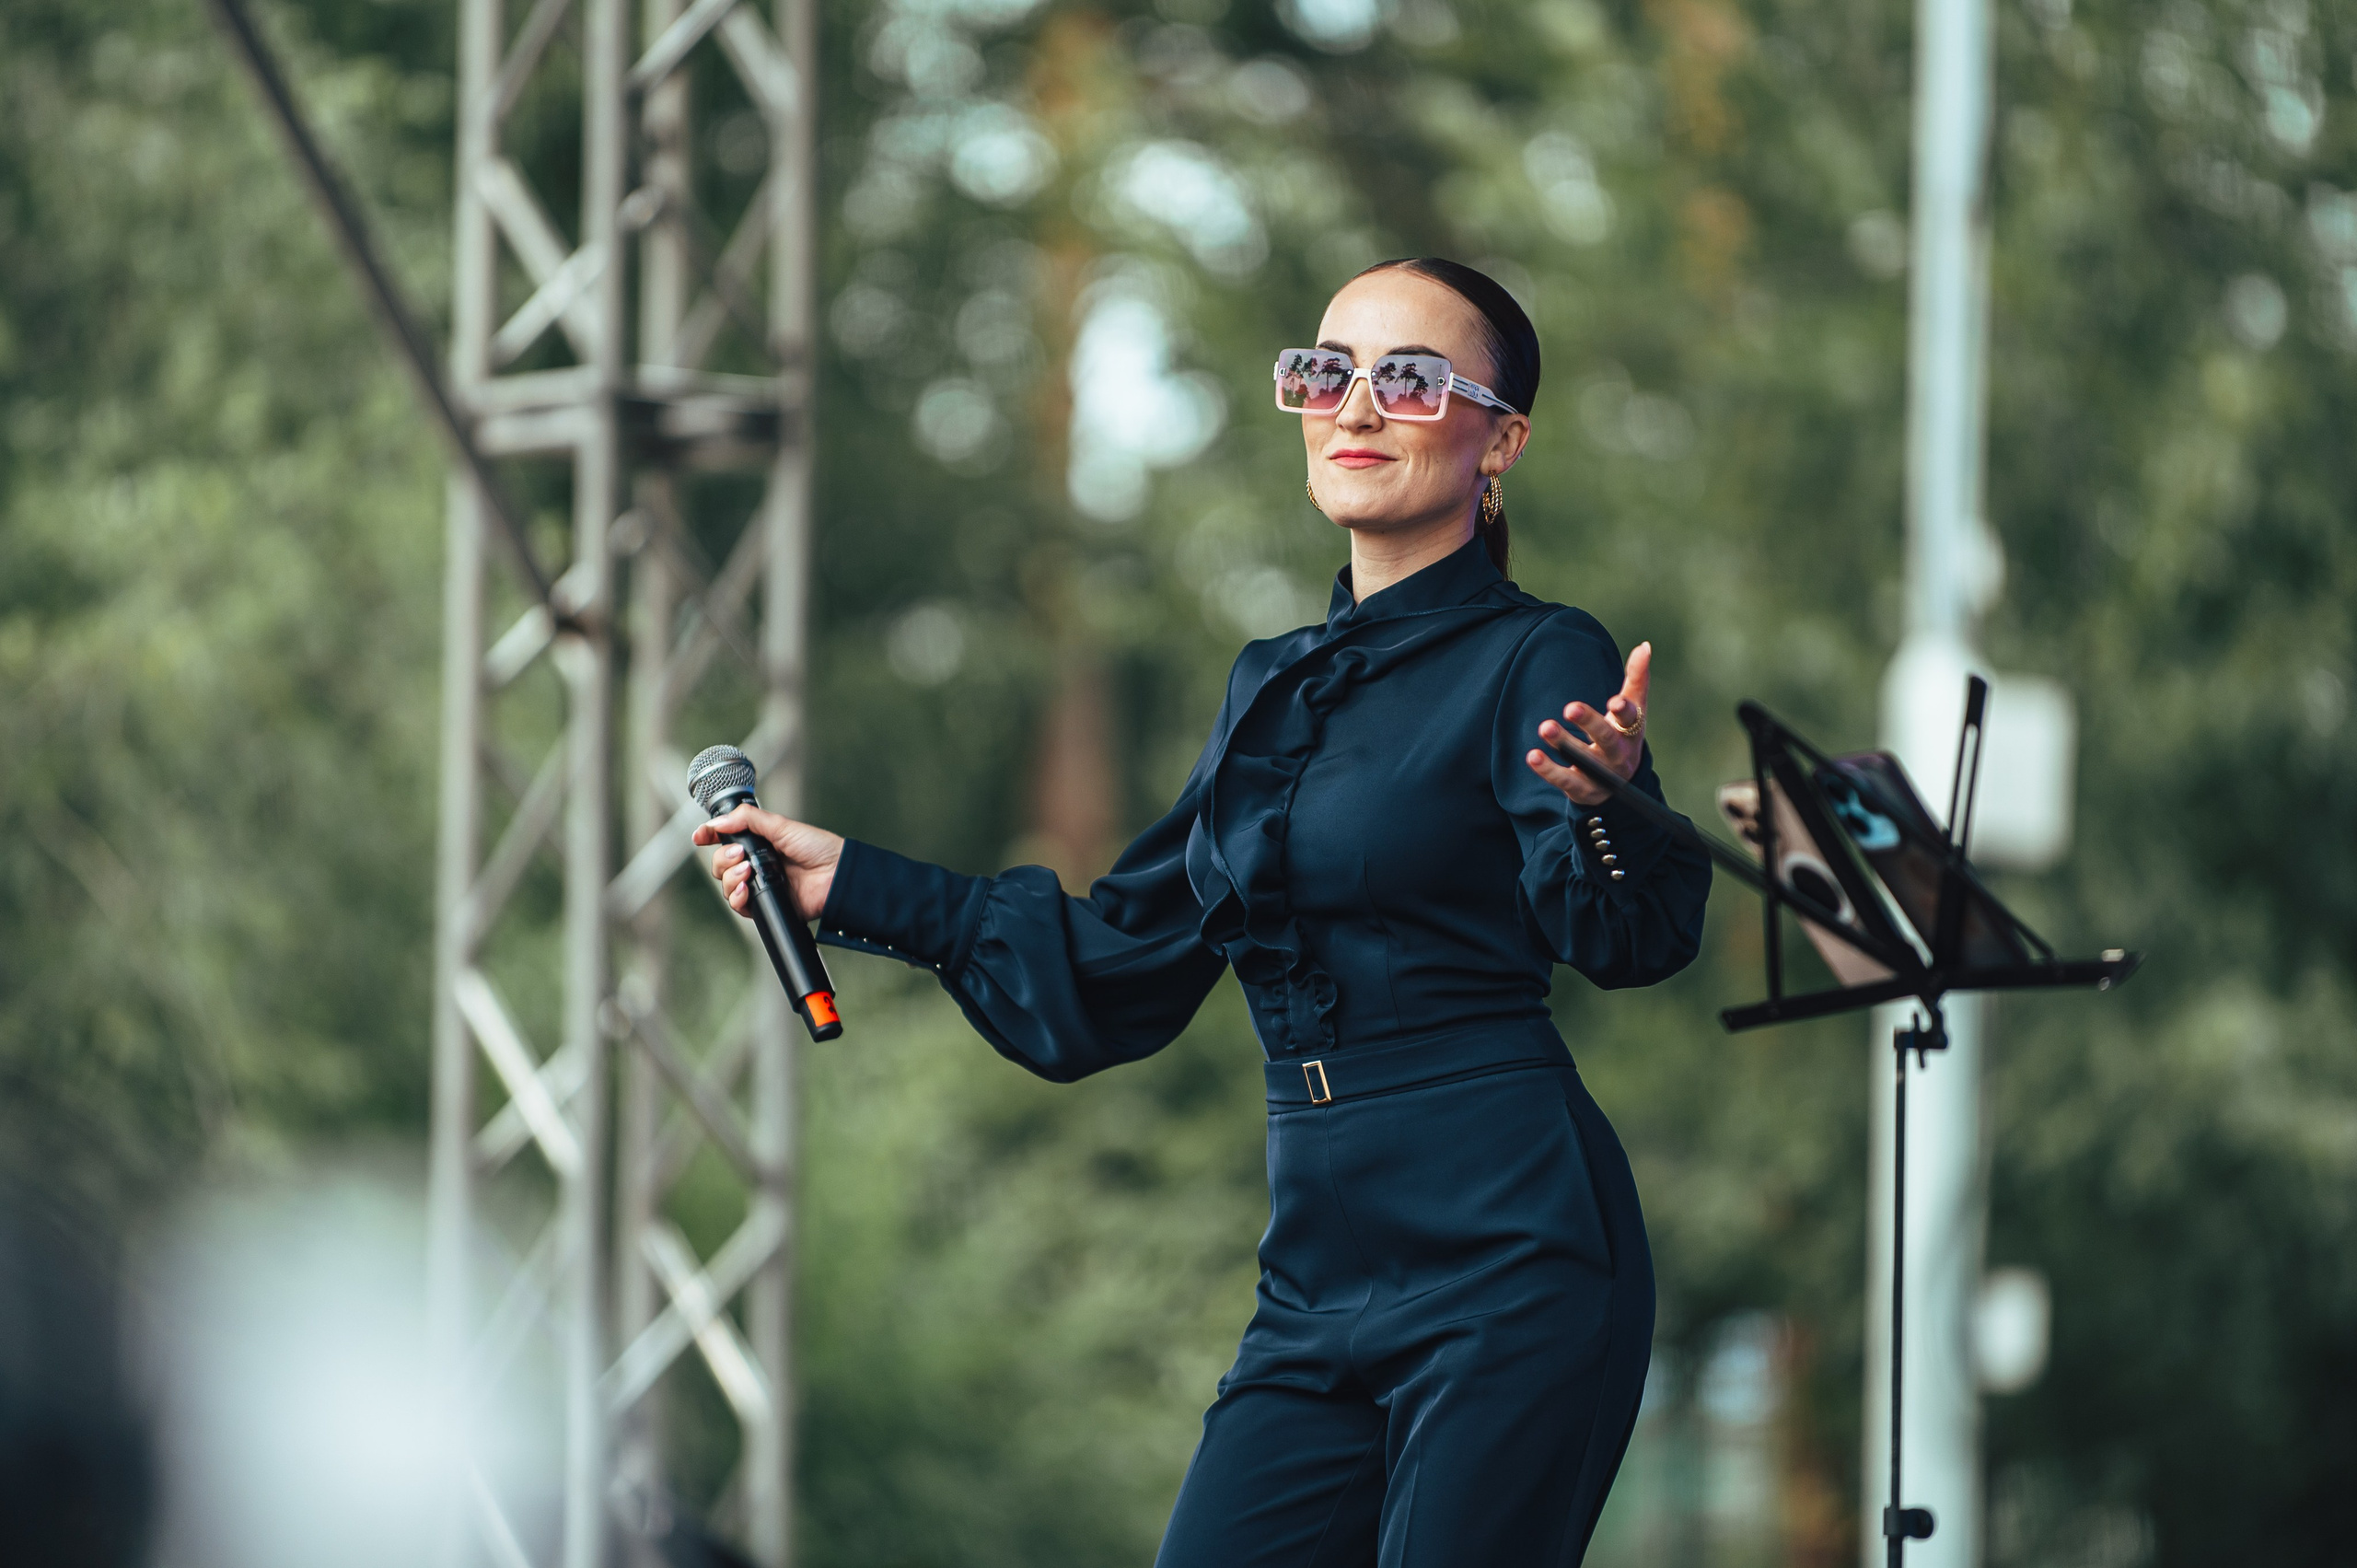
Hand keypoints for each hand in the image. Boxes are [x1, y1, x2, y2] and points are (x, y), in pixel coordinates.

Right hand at [692, 807, 844, 922]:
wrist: (837, 875)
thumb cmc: (817, 848)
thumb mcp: (781, 825)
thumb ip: (748, 820)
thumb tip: (718, 822)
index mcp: (758, 843)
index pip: (724, 840)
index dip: (709, 837)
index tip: (701, 836)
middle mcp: (755, 864)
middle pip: (720, 864)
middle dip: (723, 859)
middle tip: (741, 854)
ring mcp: (759, 884)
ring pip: (725, 885)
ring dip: (729, 877)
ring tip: (748, 871)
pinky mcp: (765, 904)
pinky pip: (739, 905)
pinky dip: (737, 897)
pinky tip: (745, 889)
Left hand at [1525, 640, 1652, 807]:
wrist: (1620, 784)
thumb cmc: (1624, 735)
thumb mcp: (1634, 711)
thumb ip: (1636, 679)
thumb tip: (1645, 645)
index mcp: (1632, 732)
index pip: (1631, 719)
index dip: (1624, 711)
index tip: (1614, 701)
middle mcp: (1619, 754)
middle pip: (1606, 739)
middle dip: (1589, 723)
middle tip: (1570, 707)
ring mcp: (1602, 774)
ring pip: (1584, 760)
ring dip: (1564, 743)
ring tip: (1545, 727)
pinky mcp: (1584, 790)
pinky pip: (1566, 781)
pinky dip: (1548, 770)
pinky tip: (1533, 756)